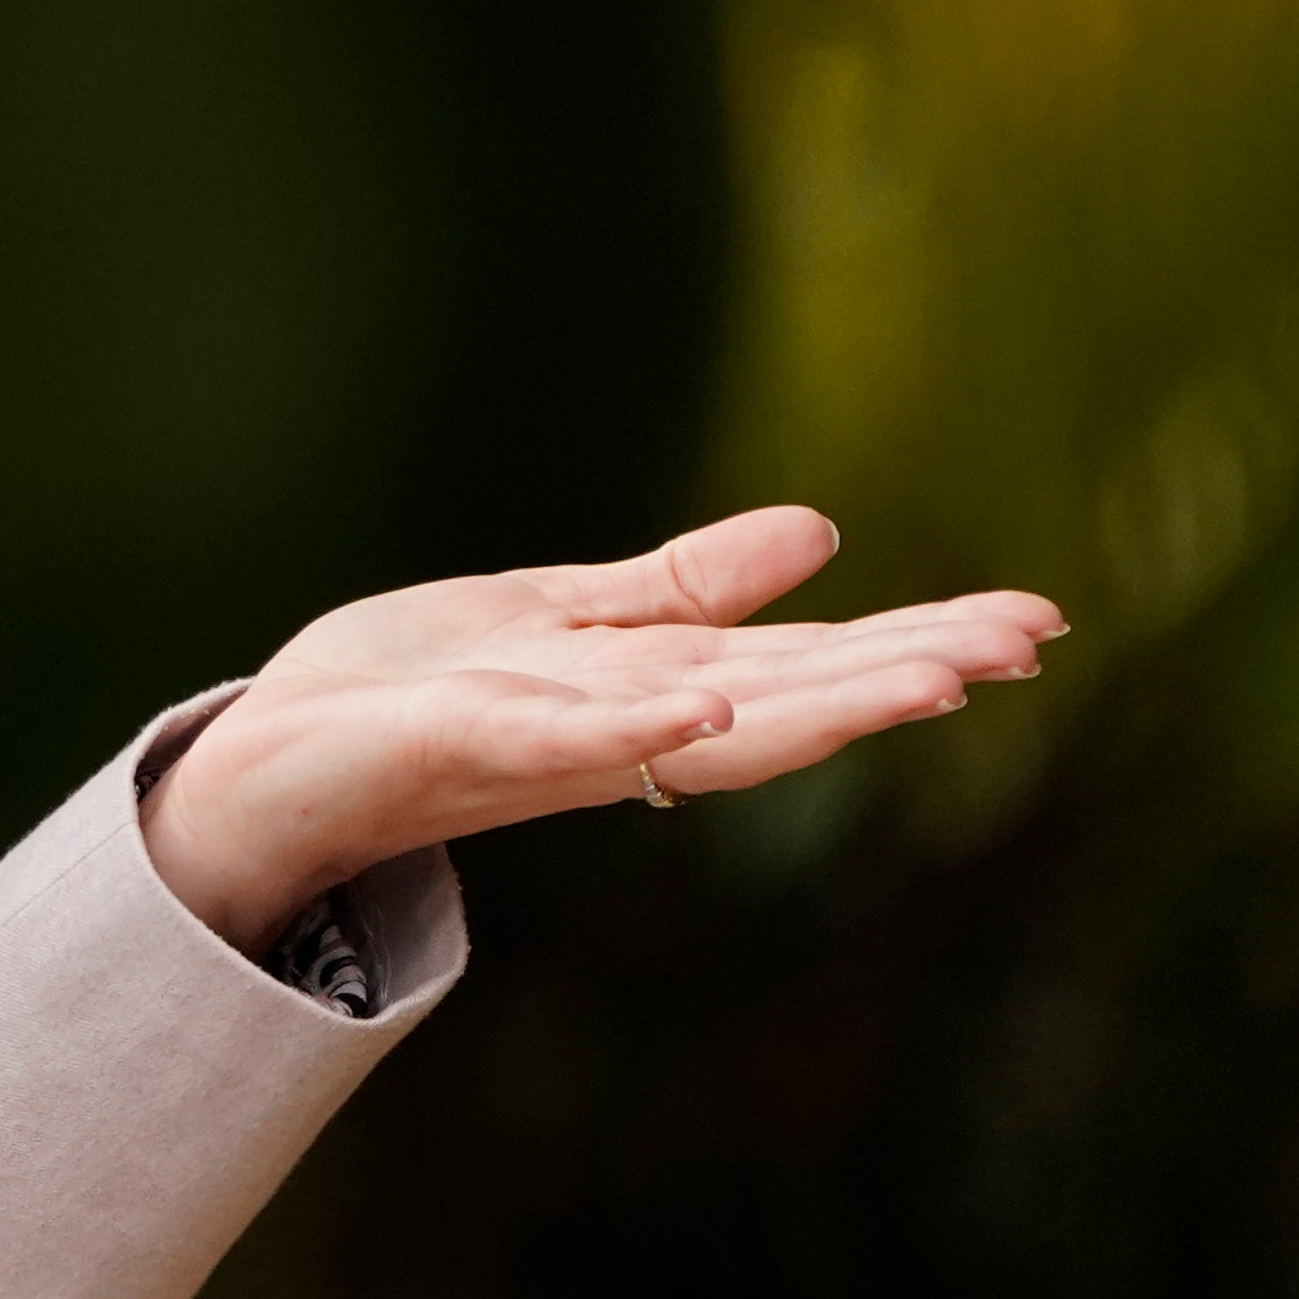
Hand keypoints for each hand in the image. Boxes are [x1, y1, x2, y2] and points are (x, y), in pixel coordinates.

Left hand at [136, 506, 1061, 946]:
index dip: (917, 642)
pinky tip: (705, 712)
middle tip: (1024, 646)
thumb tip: (822, 536)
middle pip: (786, 702)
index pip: (806, 665)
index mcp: (649, 693)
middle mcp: (617, 729)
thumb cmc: (406, 696)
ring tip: (927, 681)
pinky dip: (633, 730)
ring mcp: (544, 742)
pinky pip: (559, 742)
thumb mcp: (559, 618)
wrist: (265, 763)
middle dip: (905, 673)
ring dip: (812, 706)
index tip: (1034, 621)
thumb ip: (684, 592)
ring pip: (700, 731)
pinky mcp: (456, 741)